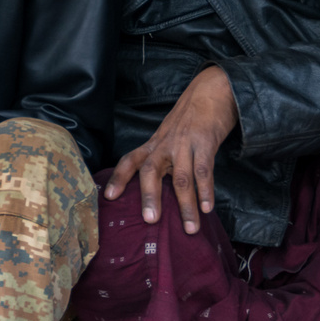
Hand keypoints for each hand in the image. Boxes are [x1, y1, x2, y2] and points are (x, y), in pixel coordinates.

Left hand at [105, 65, 238, 231]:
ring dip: (186, 205)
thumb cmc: (188, 121)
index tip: (108, 197)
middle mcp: (165, 145)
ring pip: (182, 178)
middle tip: (150, 220)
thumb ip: (162, 158)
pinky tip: (207, 208)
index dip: (118, 178)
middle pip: (151, 171)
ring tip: (190, 228)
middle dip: (149, 196)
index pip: (130, 160)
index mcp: (153, 144)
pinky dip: (205, 191)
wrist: (211, 92)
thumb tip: (157, 192)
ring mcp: (184, 144)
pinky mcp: (205, 143)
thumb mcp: (168, 136)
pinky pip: (204, 171)